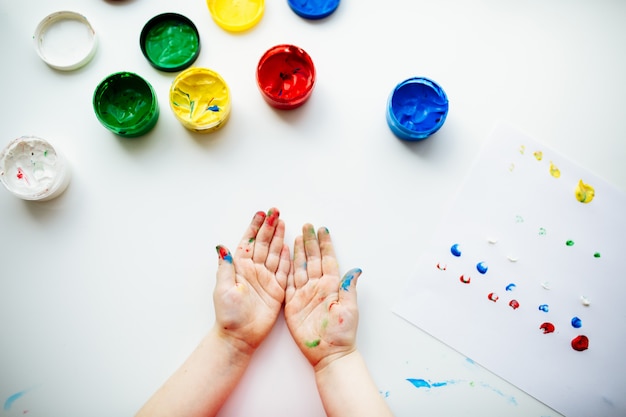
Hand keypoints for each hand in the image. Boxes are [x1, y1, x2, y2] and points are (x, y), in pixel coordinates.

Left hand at [213, 208, 289, 353]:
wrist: (240, 336)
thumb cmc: (228, 314)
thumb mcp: (223, 289)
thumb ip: (226, 267)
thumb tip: (221, 246)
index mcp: (240, 267)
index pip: (248, 242)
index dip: (254, 227)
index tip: (261, 213)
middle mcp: (254, 270)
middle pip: (264, 244)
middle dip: (269, 227)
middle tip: (276, 211)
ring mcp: (266, 279)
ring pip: (274, 253)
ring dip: (278, 238)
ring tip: (283, 222)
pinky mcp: (276, 290)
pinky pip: (283, 270)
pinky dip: (286, 258)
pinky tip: (288, 246)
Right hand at [285, 224, 361, 370]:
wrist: (329, 354)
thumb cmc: (342, 333)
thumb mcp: (349, 309)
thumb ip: (349, 288)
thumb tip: (356, 269)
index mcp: (331, 286)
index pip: (327, 259)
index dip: (325, 244)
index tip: (322, 229)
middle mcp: (317, 287)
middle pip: (312, 259)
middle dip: (309, 242)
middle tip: (306, 225)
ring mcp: (304, 294)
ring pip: (300, 267)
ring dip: (298, 252)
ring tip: (296, 236)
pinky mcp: (292, 305)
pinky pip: (288, 283)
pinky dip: (286, 269)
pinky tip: (285, 258)